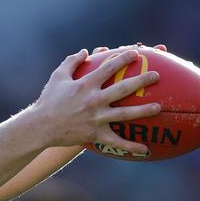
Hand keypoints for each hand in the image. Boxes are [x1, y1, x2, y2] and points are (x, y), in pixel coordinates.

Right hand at [32, 46, 160, 153]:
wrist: (40, 126)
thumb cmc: (48, 100)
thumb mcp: (57, 77)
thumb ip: (71, 61)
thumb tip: (86, 51)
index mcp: (85, 84)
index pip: (109, 68)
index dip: (123, 58)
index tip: (136, 53)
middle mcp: (94, 100)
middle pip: (123, 88)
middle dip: (142, 81)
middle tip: (156, 76)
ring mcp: (96, 118)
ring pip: (125, 114)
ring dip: (144, 111)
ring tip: (159, 107)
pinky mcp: (96, 134)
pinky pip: (116, 142)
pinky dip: (131, 146)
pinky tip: (147, 149)